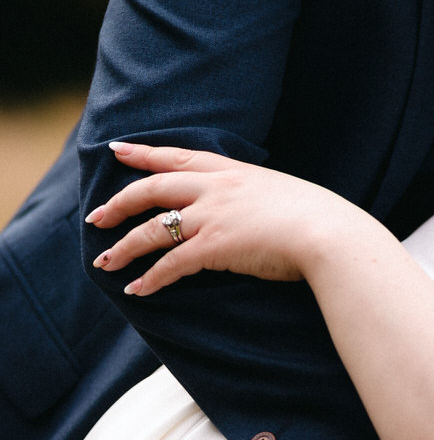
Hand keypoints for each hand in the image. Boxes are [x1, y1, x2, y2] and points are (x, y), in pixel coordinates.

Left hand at [87, 141, 358, 293]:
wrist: (330, 234)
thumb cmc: (320, 219)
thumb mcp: (285, 194)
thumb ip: (260, 198)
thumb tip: (257, 212)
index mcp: (233, 171)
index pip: (178, 157)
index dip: (144, 153)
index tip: (117, 150)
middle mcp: (216, 189)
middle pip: (152, 189)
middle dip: (119, 203)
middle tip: (97, 217)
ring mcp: (212, 217)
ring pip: (152, 229)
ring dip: (124, 247)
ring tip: (106, 261)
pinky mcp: (214, 247)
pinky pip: (170, 264)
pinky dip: (150, 278)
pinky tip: (137, 289)